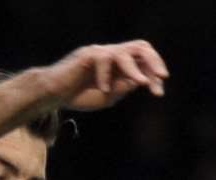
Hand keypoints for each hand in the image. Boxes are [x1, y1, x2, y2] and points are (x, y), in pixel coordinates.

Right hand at [43, 41, 167, 110]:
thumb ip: (123, 88)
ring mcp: (100, 52)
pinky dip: (106, 76)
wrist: (53, 95)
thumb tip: (140, 80)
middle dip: (154, 61)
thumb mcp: (107, 96)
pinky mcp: (87, 54)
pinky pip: (103, 60)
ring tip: (142, 83)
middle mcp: (112, 55)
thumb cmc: (78, 96)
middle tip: (162, 77)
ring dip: (135, 69)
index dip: (154, 74)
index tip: (159, 91)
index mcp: (120, 65)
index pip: (143, 61)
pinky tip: (103, 89)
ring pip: (124, 52)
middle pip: (140, 47)